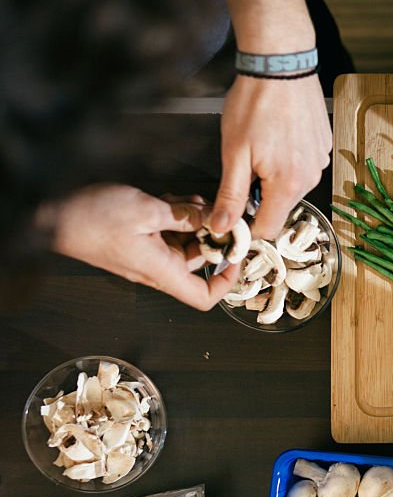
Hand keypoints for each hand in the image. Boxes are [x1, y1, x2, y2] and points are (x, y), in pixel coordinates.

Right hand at [49, 185, 238, 309]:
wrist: (51, 213)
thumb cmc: (92, 218)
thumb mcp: (146, 211)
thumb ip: (184, 216)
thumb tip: (212, 220)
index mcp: (161, 270)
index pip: (203, 297)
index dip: (226, 282)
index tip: (237, 256)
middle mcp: (157, 266)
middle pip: (199, 260)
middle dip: (212, 236)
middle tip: (220, 212)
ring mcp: (147, 252)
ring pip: (185, 240)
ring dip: (194, 220)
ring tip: (193, 200)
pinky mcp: (138, 238)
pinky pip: (167, 230)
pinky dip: (176, 215)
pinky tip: (174, 199)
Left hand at [214, 75, 330, 239]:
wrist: (281, 64)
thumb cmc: (255, 103)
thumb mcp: (234, 153)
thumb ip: (230, 195)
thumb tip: (221, 228)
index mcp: (287, 184)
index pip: (268, 229)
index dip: (246, 227)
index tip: (231, 214)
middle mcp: (310, 177)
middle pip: (281, 207)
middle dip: (260, 198)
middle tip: (242, 168)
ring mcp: (320, 161)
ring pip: (292, 187)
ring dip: (274, 179)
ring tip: (261, 147)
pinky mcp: (323, 146)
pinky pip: (304, 167)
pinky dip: (289, 161)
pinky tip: (277, 137)